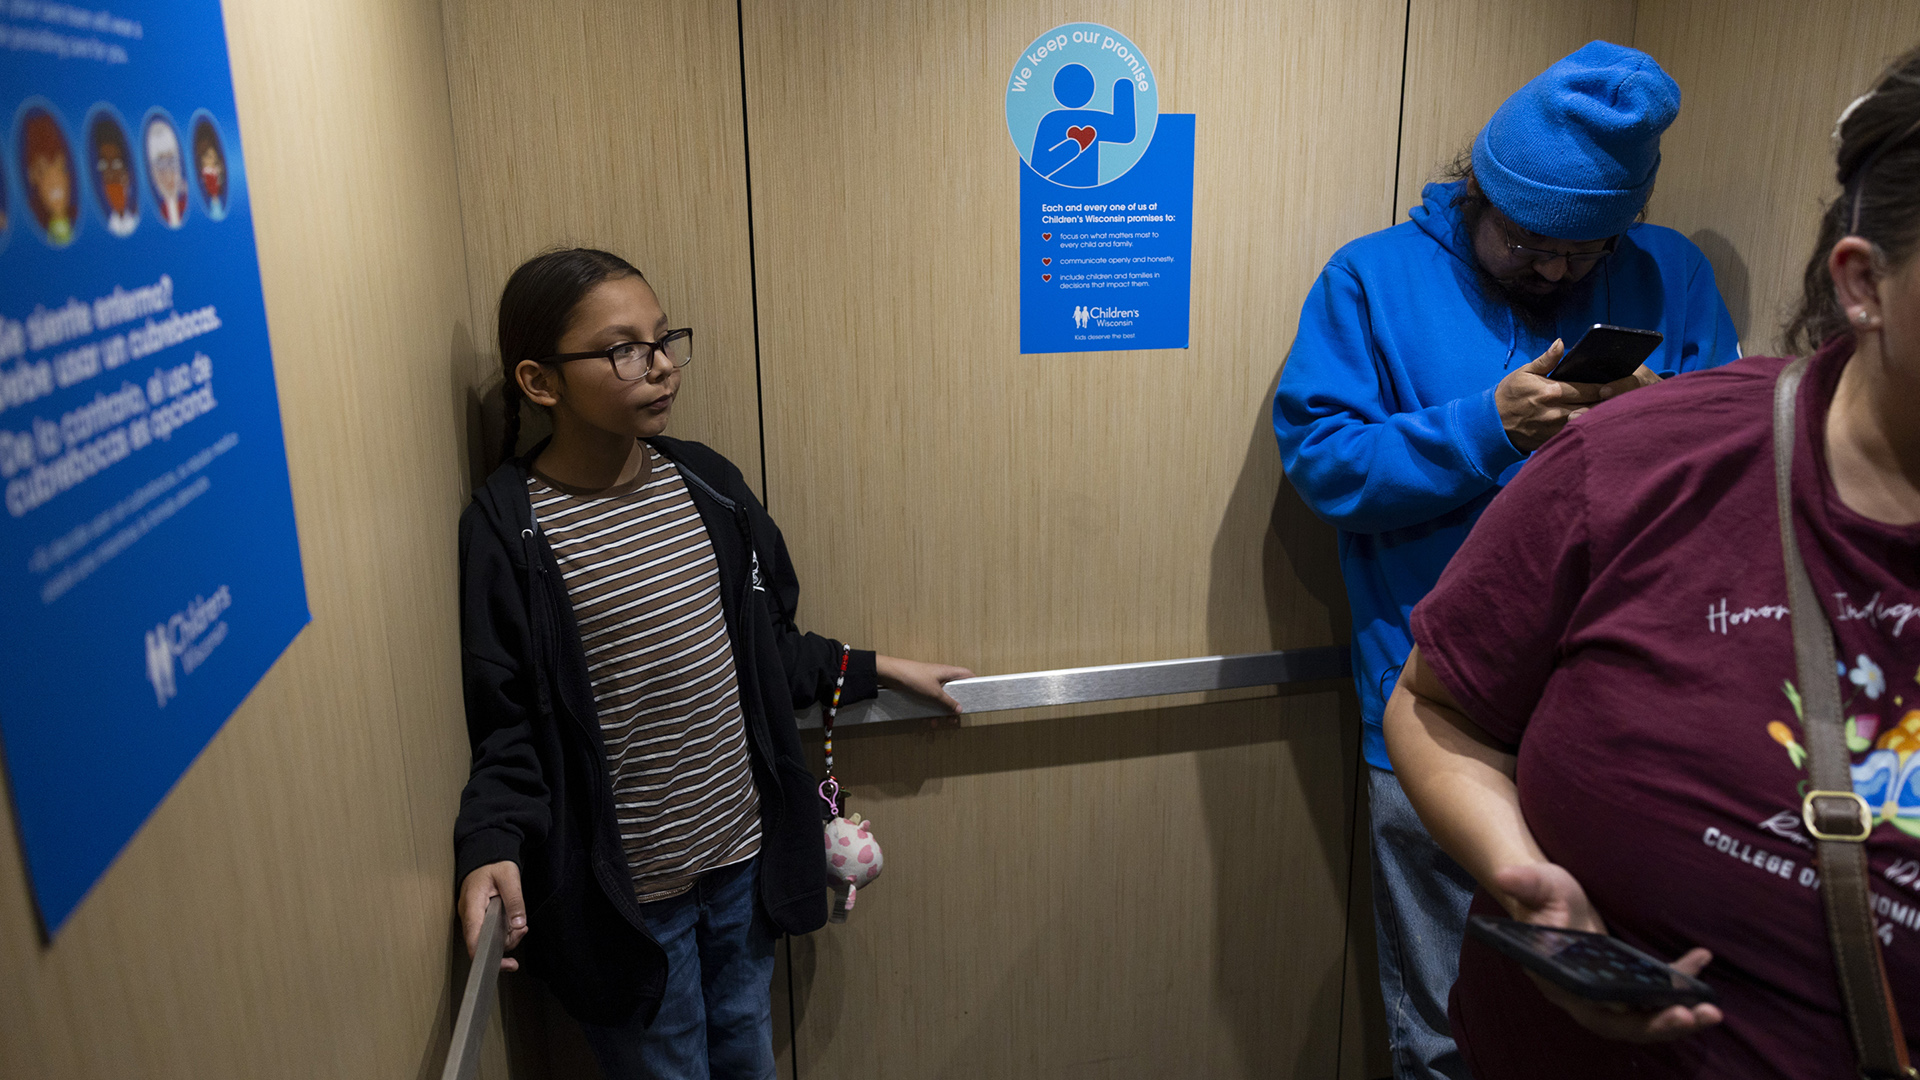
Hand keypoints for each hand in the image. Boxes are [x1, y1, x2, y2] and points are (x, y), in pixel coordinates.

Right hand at [458, 860, 526, 971]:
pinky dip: (504, 932)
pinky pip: (490, 932)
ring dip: (508, 937)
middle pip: (483, 943)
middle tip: (522, 931)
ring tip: (521, 926)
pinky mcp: (479, 917)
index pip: (474, 939)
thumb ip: (514, 901)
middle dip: (506, 944)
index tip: (505, 964)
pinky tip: (515, 925)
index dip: (487, 956)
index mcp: (472, 906)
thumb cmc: (494, 863)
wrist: (485, 853)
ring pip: (488, 939)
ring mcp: (473, 917)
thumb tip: (519, 924)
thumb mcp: (509, 877)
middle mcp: (469, 915)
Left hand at [875, 655, 974, 713]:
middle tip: (956, 719)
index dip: (974, 684)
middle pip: (954, 692)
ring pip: (940, 699)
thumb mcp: (934, 693)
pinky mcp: (920, 689)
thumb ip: (948, 702)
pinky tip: (926, 722)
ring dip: (940, 712)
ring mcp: (930, 683)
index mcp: (948, 673)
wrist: (890, 674)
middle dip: (954, 706)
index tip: (978, 697)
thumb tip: (960, 709)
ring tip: (939, 724)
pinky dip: (928, 712)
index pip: (967, 675)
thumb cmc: (914, 677)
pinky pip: (929, 702)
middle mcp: (941, 677)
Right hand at [1492, 862, 1722, 1043]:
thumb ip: (1525, 883)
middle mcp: (1583, 995)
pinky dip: (1679, 983)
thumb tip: (1505, 875)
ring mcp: (1604, 990)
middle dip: (1667, 1024)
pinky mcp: (1620, 979)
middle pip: (1628, 1024)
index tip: (1670, 1012)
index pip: (1599, 1012)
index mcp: (1562, 982)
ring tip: (1712, 1010)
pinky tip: (1700, 959)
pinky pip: (1653, 993)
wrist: (1544, 894)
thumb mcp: (1536, 884)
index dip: (1635, 1020)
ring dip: (1679, 1016)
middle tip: (1704, 1015)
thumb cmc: (1540, 892)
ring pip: (1643, 1016)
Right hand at [1496, 340, 1608, 450]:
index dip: (1606, 387)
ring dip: (1600, 416)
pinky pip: (1576, 433)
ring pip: (1587, 422)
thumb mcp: (1524, 373)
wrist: (1491, 424)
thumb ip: (1546, 360)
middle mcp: (1556, 411)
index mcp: (1551, 391)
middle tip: (1619, 396)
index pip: (1589, 389)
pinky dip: (1586, 427)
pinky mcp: (1553, 440)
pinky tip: (1593, 423)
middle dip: (1608, 402)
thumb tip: (1560, 343)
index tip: (1616, 383)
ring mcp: (1555, 428)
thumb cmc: (1508, 395)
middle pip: (1593, 406)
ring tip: (1611, 410)